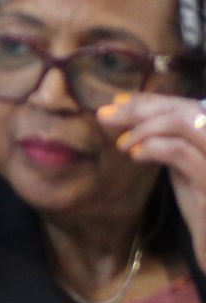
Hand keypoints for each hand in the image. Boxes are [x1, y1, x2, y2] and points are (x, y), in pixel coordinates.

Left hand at [100, 91, 205, 266]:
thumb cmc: (200, 202)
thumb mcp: (183, 163)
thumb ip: (165, 138)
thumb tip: (127, 111)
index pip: (185, 105)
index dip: (151, 100)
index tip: (118, 102)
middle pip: (183, 110)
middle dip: (140, 108)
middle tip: (107, 114)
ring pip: (182, 124)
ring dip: (144, 126)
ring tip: (122, 142)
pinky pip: (180, 152)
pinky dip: (153, 147)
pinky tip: (135, 155)